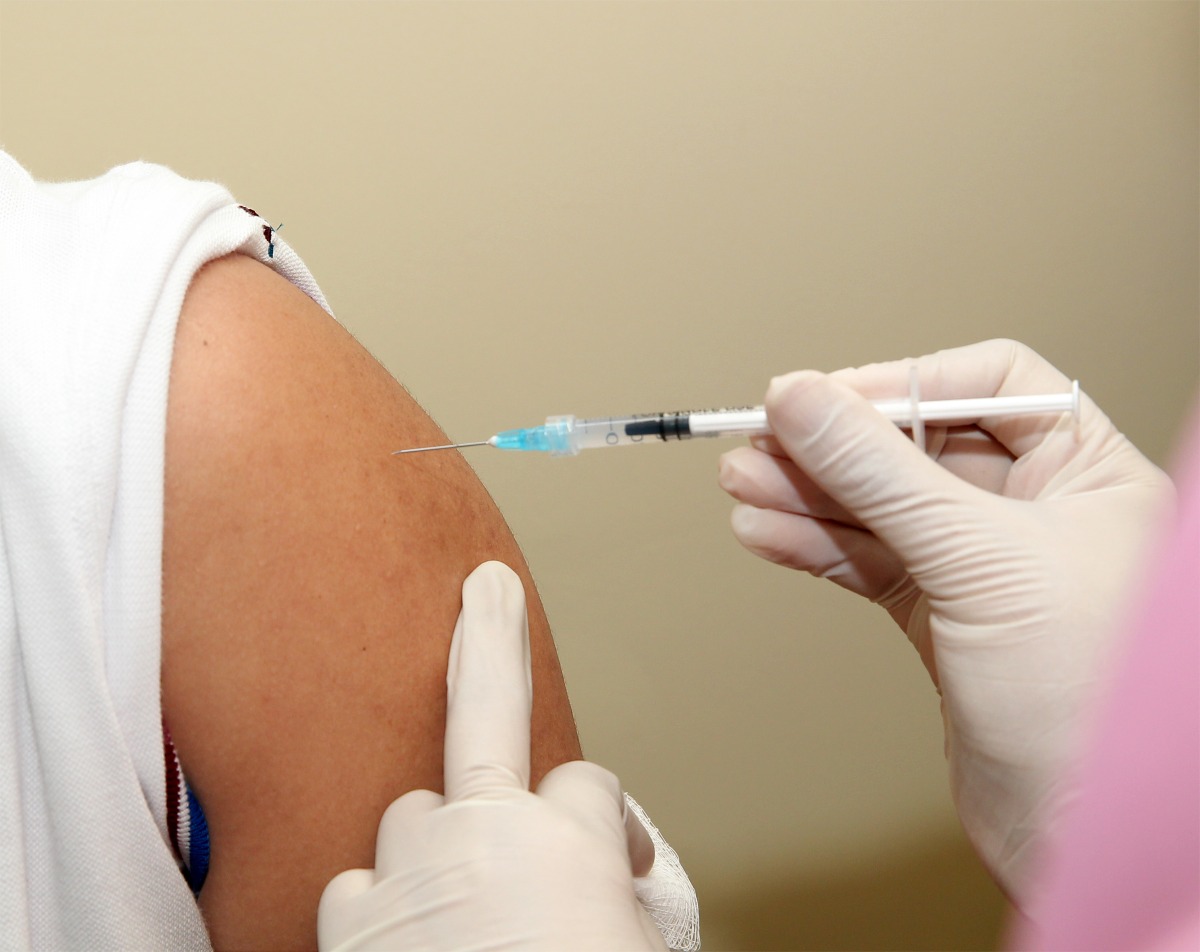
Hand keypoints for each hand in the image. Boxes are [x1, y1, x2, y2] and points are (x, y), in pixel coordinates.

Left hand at [317, 561, 665, 951]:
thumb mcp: (640, 948)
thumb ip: (620, 894)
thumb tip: (607, 882)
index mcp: (571, 840)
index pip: (590, 786)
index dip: (606, 827)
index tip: (613, 863)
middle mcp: (485, 833)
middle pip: (488, 707)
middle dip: (492, 638)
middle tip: (487, 587)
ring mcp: (409, 868)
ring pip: (415, 812)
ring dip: (438, 845)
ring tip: (455, 894)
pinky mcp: (350, 920)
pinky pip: (362, 883)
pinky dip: (382, 904)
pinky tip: (402, 936)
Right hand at [718, 339, 1173, 899]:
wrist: (1077, 829)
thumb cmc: (1088, 701)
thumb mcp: (977, 557)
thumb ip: (879, 472)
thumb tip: (803, 400)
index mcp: (1088, 472)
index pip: (990, 383)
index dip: (903, 382)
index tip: (824, 398)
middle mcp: (1041, 510)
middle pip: (920, 445)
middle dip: (835, 447)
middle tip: (759, 443)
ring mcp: (987, 566)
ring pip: (883, 507)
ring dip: (808, 496)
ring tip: (742, 486)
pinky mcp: (944, 617)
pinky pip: (869, 561)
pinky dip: (815, 547)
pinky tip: (767, 534)